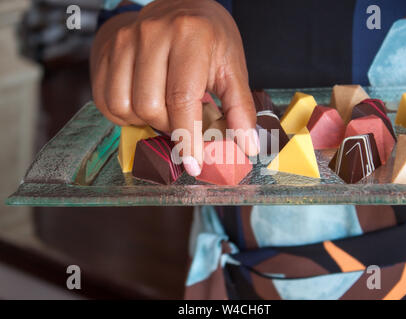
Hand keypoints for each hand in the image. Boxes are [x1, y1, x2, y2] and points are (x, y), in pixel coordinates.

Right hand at [90, 0, 258, 175]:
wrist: (176, 7)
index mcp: (190, 36)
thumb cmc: (208, 39)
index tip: (193, 164)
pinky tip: (142, 104)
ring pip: (123, 106)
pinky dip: (123, 115)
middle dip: (168, 126)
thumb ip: (239, 107)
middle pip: (150, 106)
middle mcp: (152, 34)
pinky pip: (105, 101)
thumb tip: (248, 146)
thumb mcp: (231, 67)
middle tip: (181, 120)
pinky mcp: (107, 51)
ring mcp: (124, 41)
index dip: (187, 137)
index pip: (182, 98)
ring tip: (163, 110)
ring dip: (144, 121)